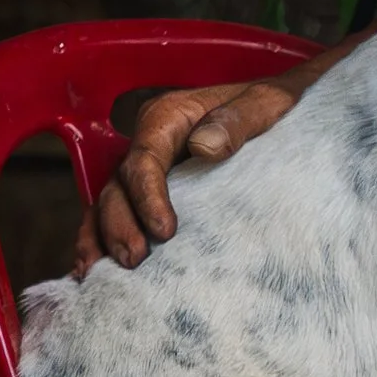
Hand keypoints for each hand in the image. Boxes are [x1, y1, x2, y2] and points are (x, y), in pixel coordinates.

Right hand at [78, 62, 331, 270]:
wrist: (279, 108)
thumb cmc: (271, 105)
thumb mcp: (265, 103)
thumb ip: (238, 120)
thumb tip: (205, 147)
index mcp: (168, 117)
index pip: (145, 160)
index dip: (148, 197)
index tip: (165, 231)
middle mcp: (149, 142)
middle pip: (119, 186)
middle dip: (119, 225)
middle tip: (133, 261)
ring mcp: (146, 168)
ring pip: (110, 203)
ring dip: (103, 238)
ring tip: (100, 274)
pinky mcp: (152, 189)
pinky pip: (121, 212)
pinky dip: (104, 238)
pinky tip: (97, 269)